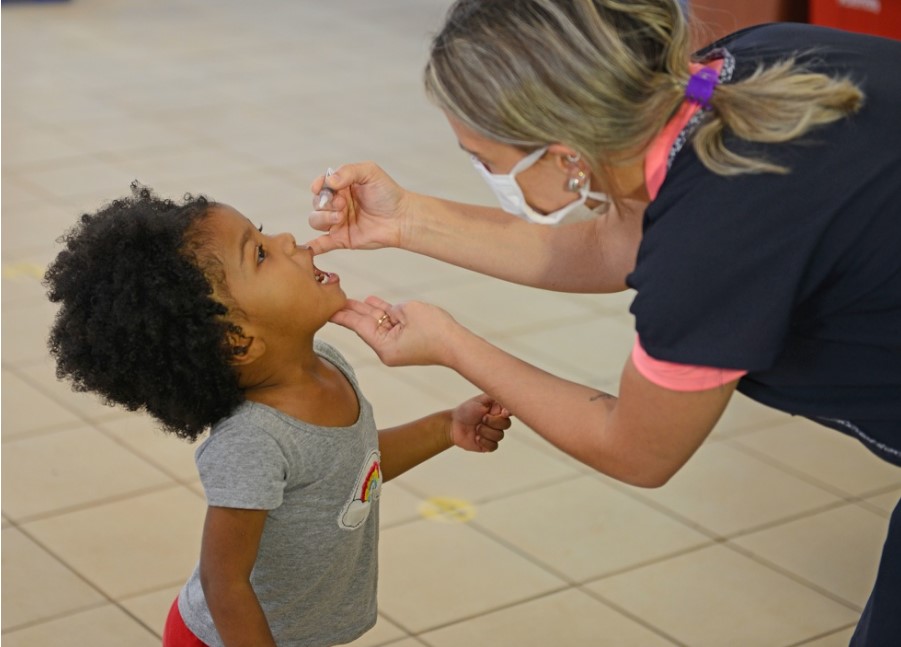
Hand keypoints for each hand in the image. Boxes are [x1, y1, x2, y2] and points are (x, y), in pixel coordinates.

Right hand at [306, 162, 407, 254]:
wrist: (401, 218)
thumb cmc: (388, 193)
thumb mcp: (369, 173)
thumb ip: (348, 172)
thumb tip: (329, 180)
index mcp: (341, 187)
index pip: (321, 186)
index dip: (319, 186)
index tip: (323, 187)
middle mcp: (337, 204)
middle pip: (316, 203)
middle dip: (325, 203)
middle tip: (342, 204)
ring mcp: (338, 222)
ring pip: (315, 221)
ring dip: (323, 218)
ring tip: (340, 217)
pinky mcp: (342, 239)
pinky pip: (322, 244)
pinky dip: (313, 246)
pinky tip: (307, 247)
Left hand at [329, 295, 463, 367]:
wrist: (457, 344)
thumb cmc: (434, 331)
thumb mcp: (407, 312)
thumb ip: (391, 310)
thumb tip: (388, 311)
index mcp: (383, 346)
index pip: (358, 326)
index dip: (342, 315)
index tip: (326, 309)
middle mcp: (387, 346)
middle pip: (364, 324)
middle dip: (350, 310)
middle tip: (331, 300)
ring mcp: (397, 342)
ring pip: (377, 320)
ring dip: (365, 308)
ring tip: (346, 299)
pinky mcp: (407, 336)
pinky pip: (390, 321)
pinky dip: (382, 311)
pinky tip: (370, 300)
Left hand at [449, 394, 510, 452]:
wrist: (453, 424)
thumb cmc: (466, 410)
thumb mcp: (481, 400)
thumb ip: (496, 397)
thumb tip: (509, 402)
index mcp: (498, 410)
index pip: (511, 411)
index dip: (508, 413)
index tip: (502, 413)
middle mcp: (498, 422)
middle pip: (506, 424)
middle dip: (493, 422)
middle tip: (482, 419)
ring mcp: (493, 434)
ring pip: (499, 436)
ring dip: (486, 431)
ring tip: (476, 428)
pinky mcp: (488, 445)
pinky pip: (494, 446)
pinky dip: (484, 441)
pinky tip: (476, 437)